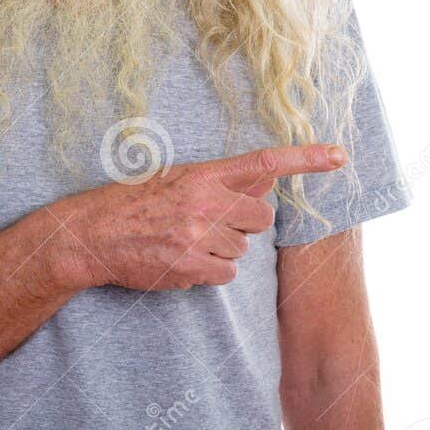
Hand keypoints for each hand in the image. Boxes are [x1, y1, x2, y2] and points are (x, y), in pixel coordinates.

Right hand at [50, 144, 347, 290]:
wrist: (90, 235)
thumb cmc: (132, 203)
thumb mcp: (176, 178)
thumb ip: (221, 181)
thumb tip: (266, 181)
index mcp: (203, 174)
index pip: (265, 162)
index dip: (306, 159)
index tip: (340, 156)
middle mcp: (205, 202)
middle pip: (260, 218)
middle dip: (243, 224)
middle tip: (209, 223)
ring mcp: (198, 236)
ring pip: (241, 250)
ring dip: (221, 250)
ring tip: (184, 241)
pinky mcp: (190, 266)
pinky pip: (225, 274)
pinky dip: (210, 272)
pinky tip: (181, 261)